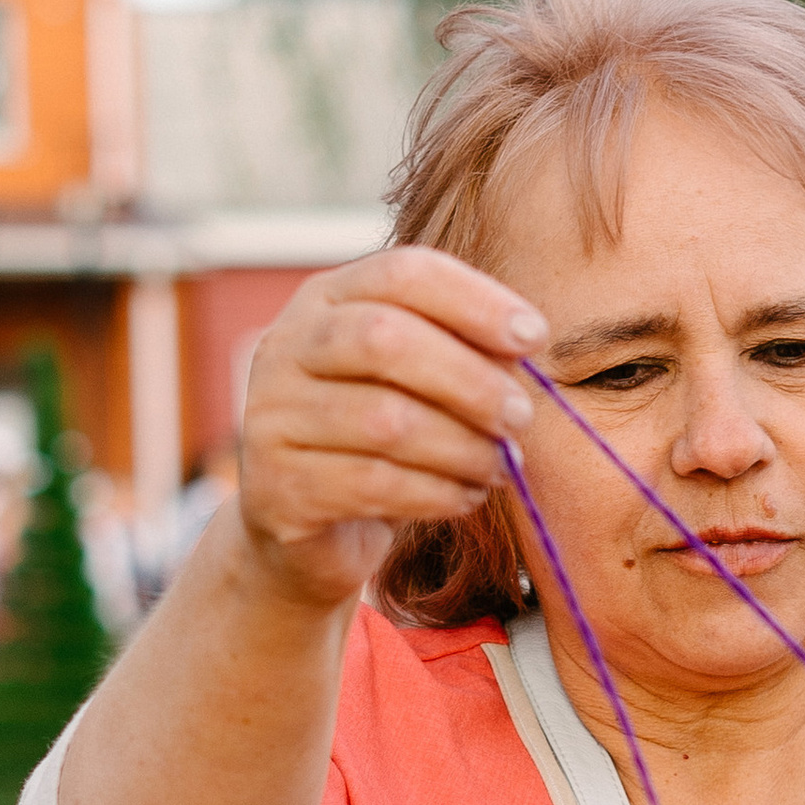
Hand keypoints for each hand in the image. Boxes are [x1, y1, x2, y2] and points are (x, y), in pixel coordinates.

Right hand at [235, 245, 549, 610]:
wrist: (308, 530)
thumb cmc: (378, 441)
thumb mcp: (414, 380)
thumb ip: (458, 351)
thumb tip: (523, 350)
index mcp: (325, 300)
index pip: (401, 273)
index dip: (474, 300)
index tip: (534, 337)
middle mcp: (285, 348)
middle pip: (385, 339)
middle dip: (470, 379)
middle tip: (520, 417)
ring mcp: (271, 417)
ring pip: (386, 421)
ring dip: (462, 446)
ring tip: (500, 465)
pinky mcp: (278, 488)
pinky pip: (375, 485)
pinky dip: (437, 492)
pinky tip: (466, 497)